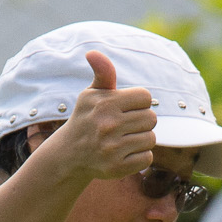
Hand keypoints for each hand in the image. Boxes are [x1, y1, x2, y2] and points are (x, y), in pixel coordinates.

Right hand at [32, 52, 158, 183]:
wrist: (70, 155)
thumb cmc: (87, 118)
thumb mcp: (92, 94)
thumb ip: (102, 73)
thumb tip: (92, 53)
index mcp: (105, 103)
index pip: (146, 97)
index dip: (138, 102)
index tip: (125, 109)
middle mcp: (108, 125)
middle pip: (151, 118)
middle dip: (141, 122)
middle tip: (124, 126)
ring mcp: (112, 148)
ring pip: (151, 138)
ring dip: (141, 139)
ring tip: (124, 140)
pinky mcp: (116, 168)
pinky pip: (147, 158)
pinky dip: (139, 157)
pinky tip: (124, 154)